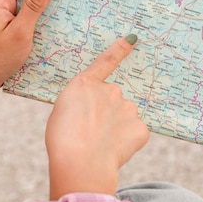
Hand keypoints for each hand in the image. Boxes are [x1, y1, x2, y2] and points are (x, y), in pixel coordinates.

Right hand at [45, 36, 149, 199]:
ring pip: (124, 117)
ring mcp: (128, 108)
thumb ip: (81, 105)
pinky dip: (126, 142)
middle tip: (91, 132)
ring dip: (116, 127)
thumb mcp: (62, 113)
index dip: (119, 50)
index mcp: (85, 84)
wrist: (80, 161)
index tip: (132, 39)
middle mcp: (110, 91)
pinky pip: (134, 133)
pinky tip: (112, 151)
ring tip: (99, 145)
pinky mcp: (140, 128)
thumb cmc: (63, 139)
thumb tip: (96, 113)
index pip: (105, 62)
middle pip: (112, 99)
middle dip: (106, 112)